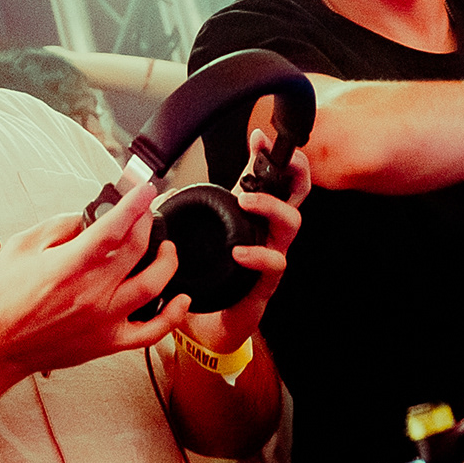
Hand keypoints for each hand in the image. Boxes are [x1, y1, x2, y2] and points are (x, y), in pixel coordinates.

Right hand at [0, 180, 191, 385]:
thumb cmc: (2, 299)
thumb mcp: (21, 246)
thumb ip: (58, 226)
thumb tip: (85, 218)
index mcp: (71, 265)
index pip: (115, 226)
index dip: (136, 203)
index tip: (146, 189)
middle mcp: (93, 292)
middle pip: (139, 249)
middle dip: (148, 223)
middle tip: (147, 214)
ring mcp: (104, 319)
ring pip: (154, 287)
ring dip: (168, 262)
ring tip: (166, 249)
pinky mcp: (108, 342)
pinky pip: (152, 332)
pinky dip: (173, 316)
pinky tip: (181, 299)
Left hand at [186, 147, 310, 353]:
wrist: (208, 325)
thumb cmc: (210, 278)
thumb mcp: (199, 237)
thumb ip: (186, 215)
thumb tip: (165, 188)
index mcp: (255, 218)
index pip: (274, 179)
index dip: (275, 155)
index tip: (261, 137)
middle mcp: (269, 233)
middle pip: (298, 194)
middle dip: (294, 171)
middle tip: (274, 160)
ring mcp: (272, 256)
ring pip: (292, 224)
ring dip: (271, 207)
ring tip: (248, 202)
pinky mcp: (266, 284)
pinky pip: (274, 264)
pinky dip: (258, 255)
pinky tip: (239, 252)